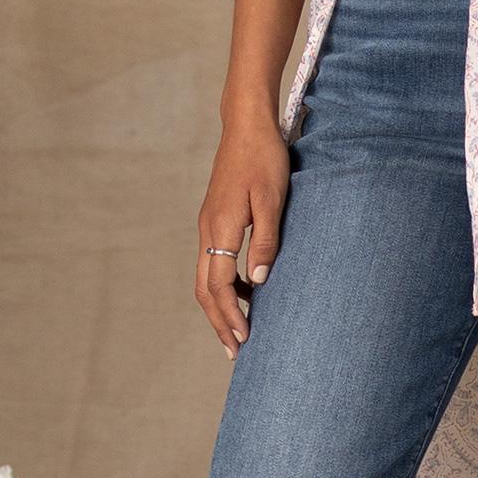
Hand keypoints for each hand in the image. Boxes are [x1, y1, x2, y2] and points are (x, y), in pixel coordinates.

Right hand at [196, 108, 290, 360]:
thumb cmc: (264, 158)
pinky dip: (224, 283)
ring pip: (206, 276)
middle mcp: (207, 230)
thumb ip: (266, 241)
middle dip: (219, 322)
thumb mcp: (273, 200)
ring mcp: (208, 223)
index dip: (230, 316)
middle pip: (205, 289)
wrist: (246, 125)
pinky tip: (247, 290)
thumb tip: (260, 281)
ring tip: (239, 329)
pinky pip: (213, 260)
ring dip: (220, 306)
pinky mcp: (215, 217)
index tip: (245, 340)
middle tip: (235, 352)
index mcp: (220, 228)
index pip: (219, 286)